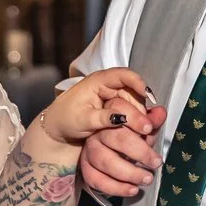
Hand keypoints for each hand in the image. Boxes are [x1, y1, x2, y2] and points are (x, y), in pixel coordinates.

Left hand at [33, 67, 156, 148]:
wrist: (58, 129)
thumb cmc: (65, 120)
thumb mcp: (83, 120)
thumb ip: (103, 118)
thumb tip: (121, 117)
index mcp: (97, 81)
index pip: (122, 75)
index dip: (137, 82)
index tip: (147, 95)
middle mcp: (107, 85)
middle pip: (132, 91)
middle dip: (140, 108)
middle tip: (145, 126)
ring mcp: (112, 96)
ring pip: (133, 102)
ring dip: (139, 115)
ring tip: (142, 131)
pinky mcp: (115, 107)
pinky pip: (130, 110)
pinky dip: (134, 120)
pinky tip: (137, 130)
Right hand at [75, 99, 168, 201]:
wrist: (108, 151)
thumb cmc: (127, 137)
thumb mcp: (141, 127)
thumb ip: (152, 121)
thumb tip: (160, 113)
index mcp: (111, 115)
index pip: (120, 110)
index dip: (135, 119)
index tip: (149, 129)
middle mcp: (97, 131)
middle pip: (116, 138)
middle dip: (139, 152)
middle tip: (155, 163)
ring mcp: (89, 150)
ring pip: (106, 162)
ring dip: (129, 173)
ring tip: (146, 179)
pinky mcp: (85, 168)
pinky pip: (97, 180)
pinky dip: (116, 188)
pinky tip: (132, 189)